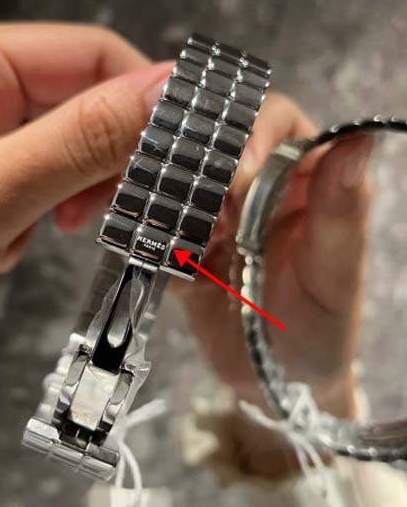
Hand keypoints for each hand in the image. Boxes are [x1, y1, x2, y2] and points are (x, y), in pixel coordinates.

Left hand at [0, 21, 171, 301]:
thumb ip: (80, 143)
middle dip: (100, 165)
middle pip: (85, 106)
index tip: (177, 148)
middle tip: (105, 208)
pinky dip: (39, 216)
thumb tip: (162, 98)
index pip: (91, 57)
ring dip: (67, 198)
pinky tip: (10, 238)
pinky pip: (43, 182)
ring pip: (68, 152)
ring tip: (40, 230)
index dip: (143, 100)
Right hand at [175, 93, 371, 459]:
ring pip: (181, 174)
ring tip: (164, 227)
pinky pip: (158, 221)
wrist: (273, 384)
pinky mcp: (184, 245)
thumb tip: (358, 140)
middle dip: (199, 163)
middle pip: (219, 141)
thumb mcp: (334, 279)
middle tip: (190, 203)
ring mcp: (216, 214)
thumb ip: (342, 215)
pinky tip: (150, 251)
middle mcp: (258, 187)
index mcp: (306, 180)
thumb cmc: (319, 334)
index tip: (237, 177)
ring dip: (166, 192)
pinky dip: (148, 230)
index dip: (254, 134)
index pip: (278, 123)